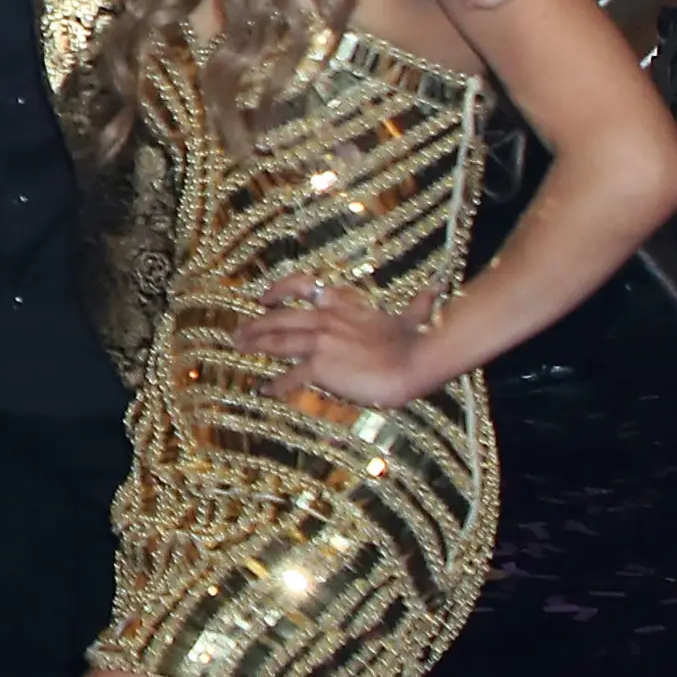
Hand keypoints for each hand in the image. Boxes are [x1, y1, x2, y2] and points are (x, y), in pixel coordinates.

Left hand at [232, 274, 453, 409]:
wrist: (416, 361)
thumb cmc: (417, 341)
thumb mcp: (412, 315)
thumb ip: (418, 303)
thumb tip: (438, 288)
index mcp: (342, 305)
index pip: (301, 287)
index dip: (277, 290)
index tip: (263, 298)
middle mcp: (325, 318)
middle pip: (279, 319)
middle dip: (255, 325)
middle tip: (238, 333)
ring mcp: (319, 342)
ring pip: (276, 342)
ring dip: (255, 345)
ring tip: (239, 350)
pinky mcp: (319, 367)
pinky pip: (289, 377)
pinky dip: (275, 384)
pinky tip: (265, 389)